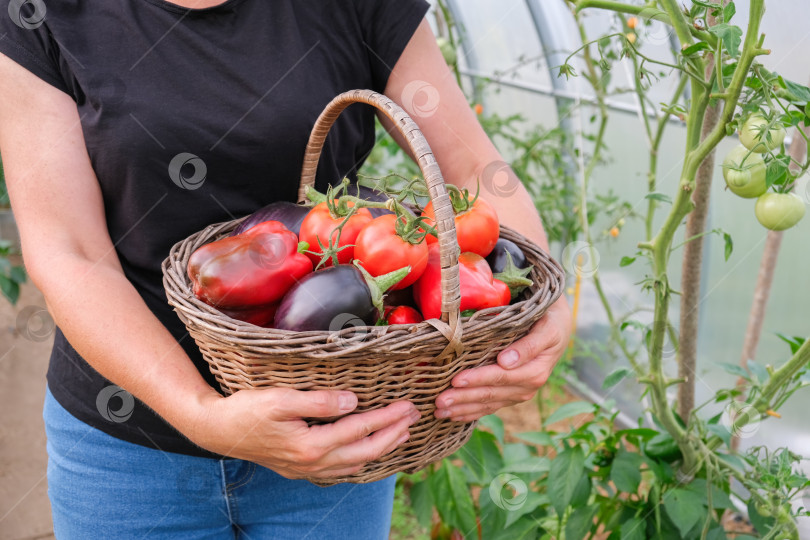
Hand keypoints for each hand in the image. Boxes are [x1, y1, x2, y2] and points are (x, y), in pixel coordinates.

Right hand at [189, 388, 419, 478]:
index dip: (387, 417)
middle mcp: (312, 463)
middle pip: (365, 451)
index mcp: (310, 445)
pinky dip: (361, 457)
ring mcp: (307, 469)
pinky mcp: (301, 468)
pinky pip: (341, 467)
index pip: (359, 429)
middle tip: (413, 417)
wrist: (217, 430)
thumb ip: (318, 401)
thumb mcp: (280, 398)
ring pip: (355, 463)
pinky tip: (367, 447)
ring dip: (381, 448)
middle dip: (393, 434)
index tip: (408, 406)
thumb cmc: (246, 409)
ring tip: (401, 432)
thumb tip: (353, 401)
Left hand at [434, 299, 571, 421]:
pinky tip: (454, 416)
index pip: (500, 376)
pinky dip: (471, 412)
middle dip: (463, 399)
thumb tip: (506, 361)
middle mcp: (527, 387)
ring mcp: (518, 393)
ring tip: (439, 412)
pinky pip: (490, 406)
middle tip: (439, 402)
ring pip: (487, 404)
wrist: (557, 328)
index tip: (456, 380)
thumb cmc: (549, 322)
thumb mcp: (546, 328)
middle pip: (491, 394)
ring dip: (463, 409)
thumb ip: (528, 345)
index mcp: (534, 371)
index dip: (477, 379)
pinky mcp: (511, 395)